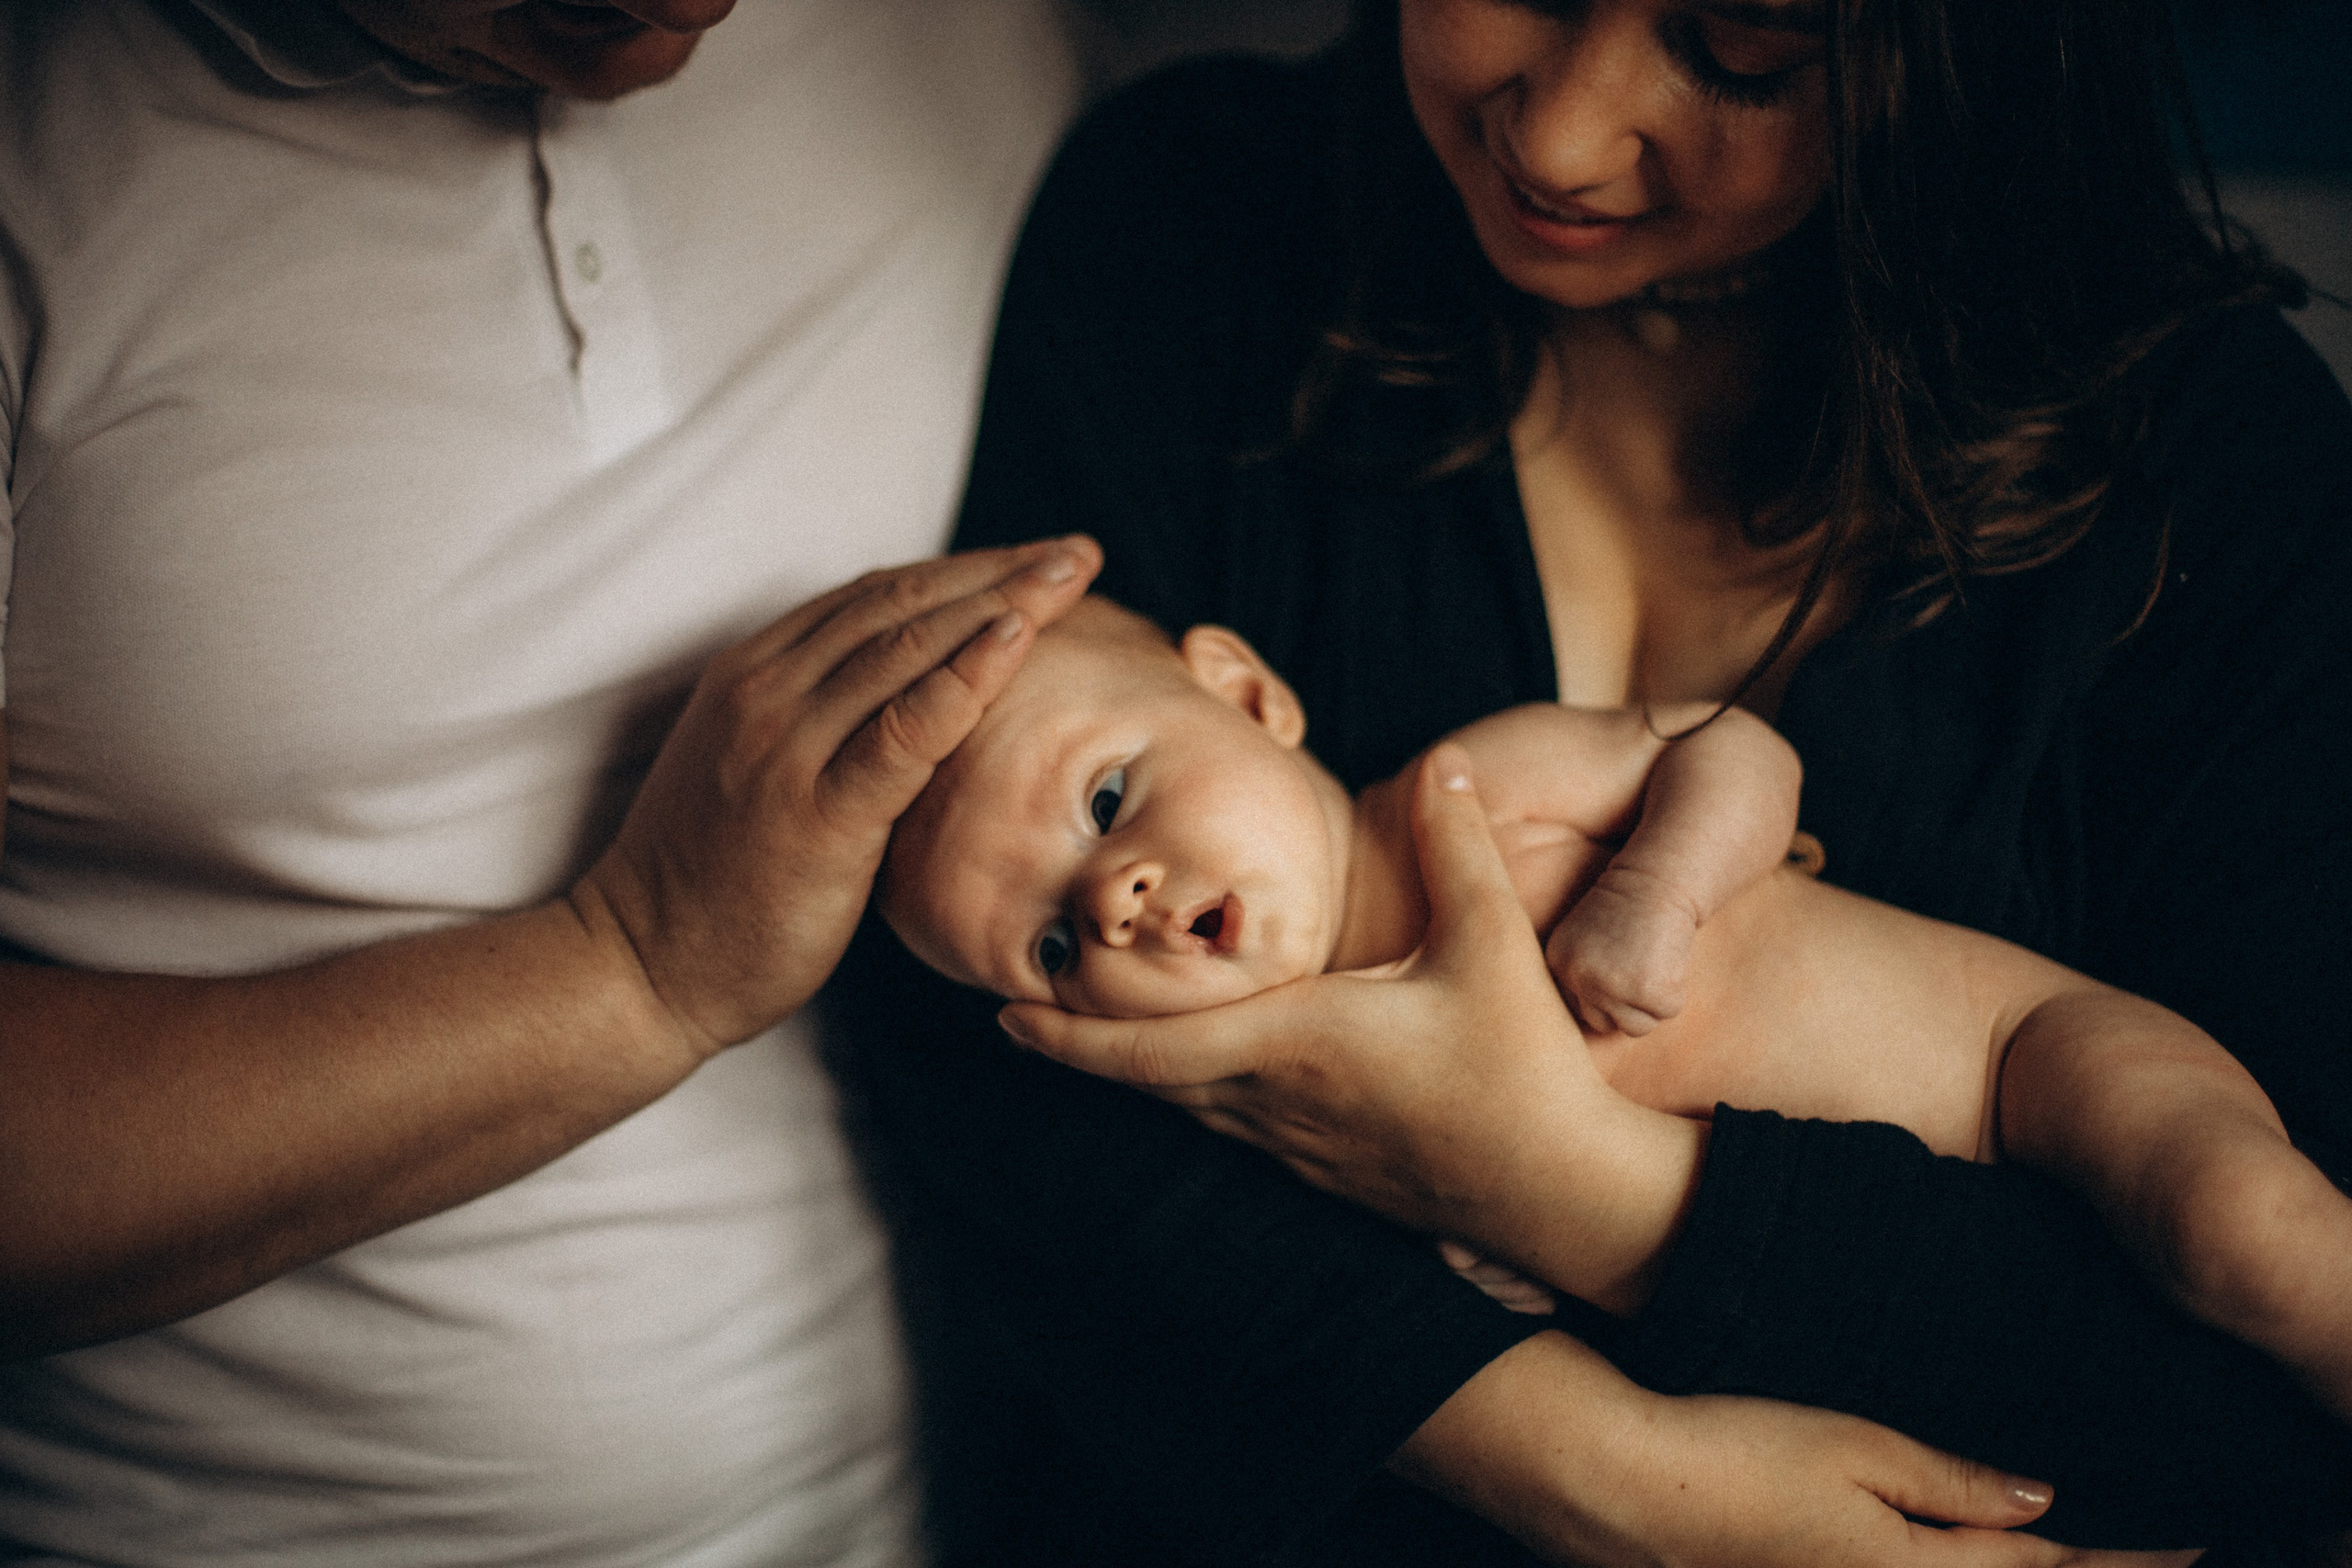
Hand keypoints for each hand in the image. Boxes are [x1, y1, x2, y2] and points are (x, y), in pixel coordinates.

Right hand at [575, 535, 1099, 1057]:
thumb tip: (925, 709)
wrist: (642, 965)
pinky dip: (965, 676)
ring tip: (1070, 576)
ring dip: (999, 603)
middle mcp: (766, 692)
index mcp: (753, 674)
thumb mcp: (762, 774)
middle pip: (900, 605)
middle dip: (997, 570)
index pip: (876, 596)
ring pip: (907, 648)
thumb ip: (826, 727)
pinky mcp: (814, 812)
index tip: (1036, 558)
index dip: (963, 570)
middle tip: (1076, 552)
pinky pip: (903, 729)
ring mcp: (785, 747)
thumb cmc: (715, 883)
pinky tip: (1017, 640)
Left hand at [999, 745, 1707, 1313]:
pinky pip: (1230, 1128)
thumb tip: (1444, 758)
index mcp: (1292, 1044)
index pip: (1148, 1048)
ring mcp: (1295, 1147)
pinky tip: (1197, 1072)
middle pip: (1147, 1080)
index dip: (1067, 1034)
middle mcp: (1274, 1102)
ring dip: (1134, 1070)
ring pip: (1186, 1106)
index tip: (1002, 1013)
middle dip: (1078, 1046)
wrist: (1561, 1195)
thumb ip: (1456, 846)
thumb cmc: (1522, 1071)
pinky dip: (1188, 1093)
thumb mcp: (1490, 945)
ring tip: (1087, 1032)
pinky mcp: (1325, 1171)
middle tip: (1014, 1014)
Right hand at [1398, 1333, 2201, 1567]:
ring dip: (2001, 1567)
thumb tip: (2042, 1502)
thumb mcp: (1850, 1444)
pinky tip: (1945, 1548)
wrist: (1605, 1483)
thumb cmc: (1725, 1450)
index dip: (2120, 1564)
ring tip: (2039, 1547)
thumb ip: (1950, 1483)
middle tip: (2132, 1547)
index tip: (2189, 1545)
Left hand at [1545, 866, 1698, 1036]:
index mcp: (1559, 961)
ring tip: (1653, 963)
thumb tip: (1597, 1024)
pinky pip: (1665, 1012)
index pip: (1581, 1007)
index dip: (1608, 993)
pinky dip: (1674, 991)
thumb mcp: (1587, 938)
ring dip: (1650, 1003)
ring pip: (1635, 1027)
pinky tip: (1668, 959)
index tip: (1622, 967)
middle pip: (1603, 1023)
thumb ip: (1584, 976)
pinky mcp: (1649, 991)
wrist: (1660, 880)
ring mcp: (1612, 985)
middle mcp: (1579, 976)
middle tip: (1640, 966)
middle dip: (1626, 1004)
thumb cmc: (1630, 910)